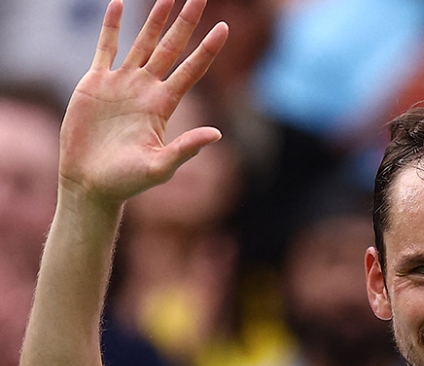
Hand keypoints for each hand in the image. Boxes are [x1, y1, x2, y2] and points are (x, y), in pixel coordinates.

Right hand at [58, 0, 227, 205]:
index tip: (224, 27)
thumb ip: (186, 149)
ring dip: (155, 19)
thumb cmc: (127, 181)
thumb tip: (217, 135)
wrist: (91, 182)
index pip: (192, 70)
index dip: (208, 49)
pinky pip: (105, 48)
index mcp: (164, 105)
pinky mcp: (96, 83)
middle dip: (186, 22)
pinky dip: (111, 26)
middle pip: (172, 47)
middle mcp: (147, 89)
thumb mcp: (160, 167)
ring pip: (143, 42)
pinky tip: (118, 4)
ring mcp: (122, 83)